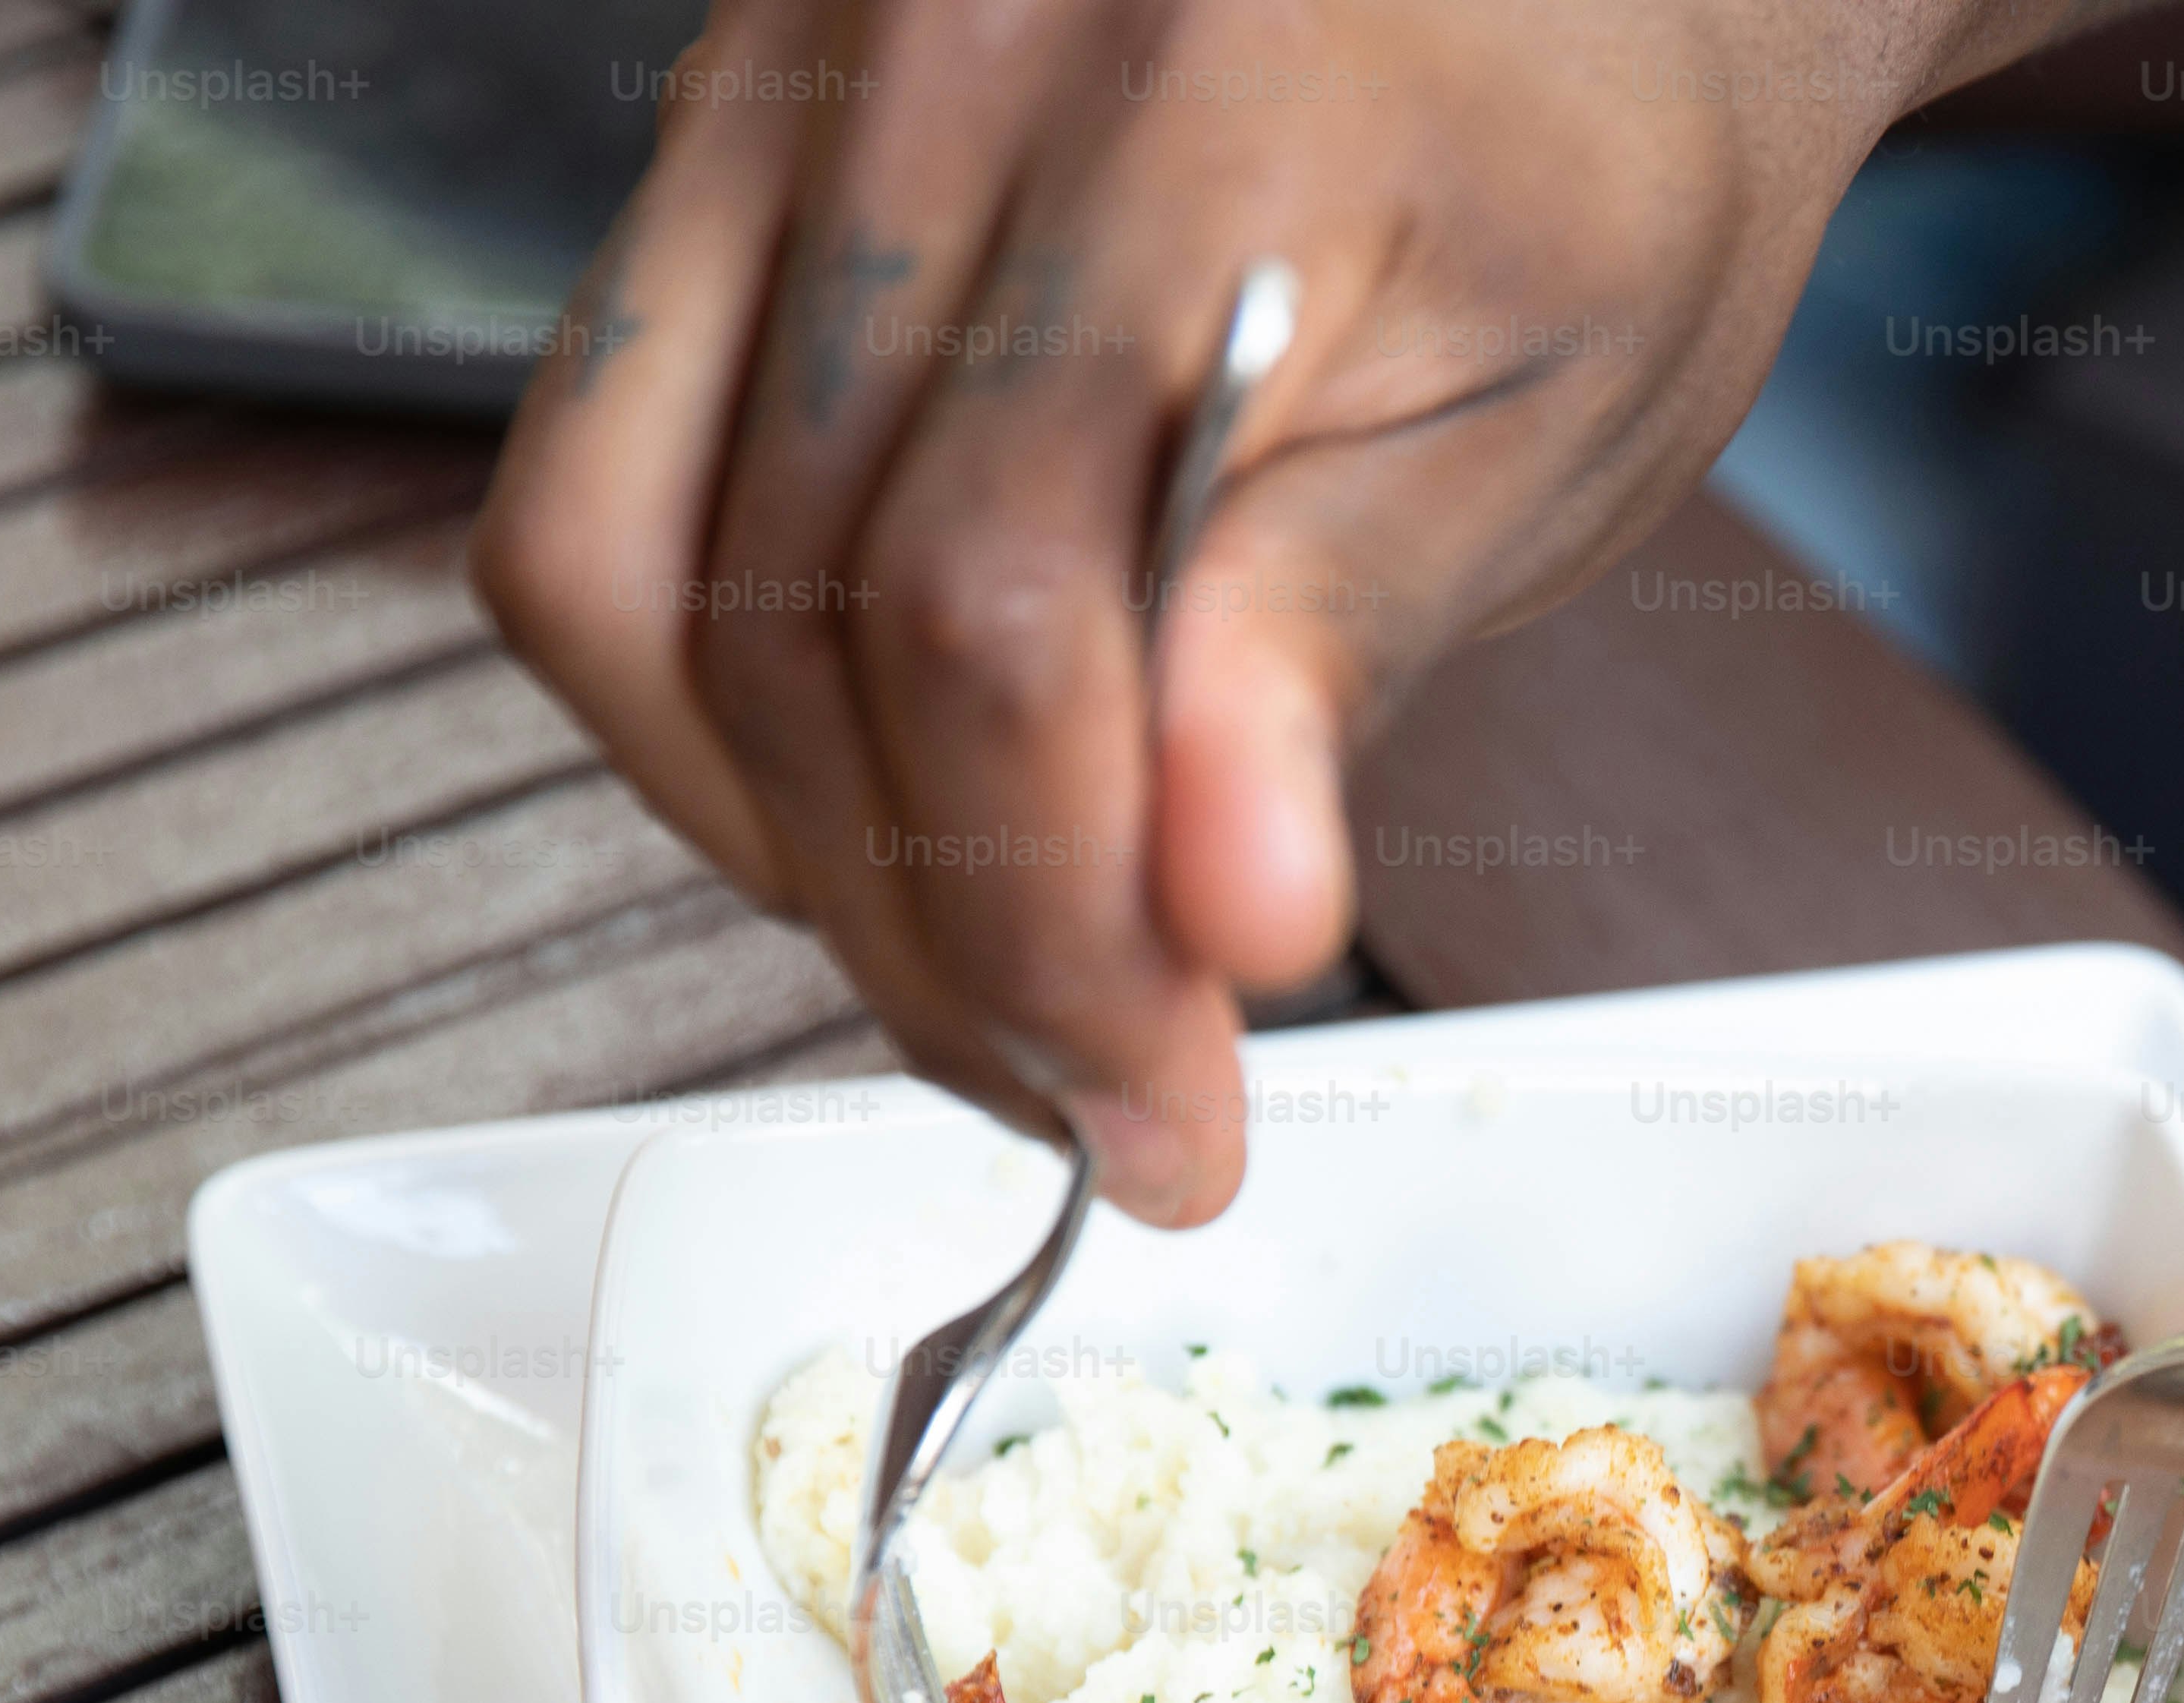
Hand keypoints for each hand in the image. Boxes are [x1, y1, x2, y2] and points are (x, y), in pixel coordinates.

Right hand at [474, 0, 2031, 1222]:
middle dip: (943, 942)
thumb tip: (1223, 918)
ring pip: (618, 573)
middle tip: (1106, 1102)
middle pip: (792, 620)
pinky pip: (591, 480)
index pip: (993, 610)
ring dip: (791, 850)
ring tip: (1000, 978)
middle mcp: (917, 54)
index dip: (1053, 919)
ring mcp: (766, 83)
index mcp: (1185, 104)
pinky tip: (887, 802)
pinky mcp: (703, 145)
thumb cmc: (1592, 165)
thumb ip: (1334, 648)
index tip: (1164, 1115)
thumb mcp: (1549, 417)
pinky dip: (708, 706)